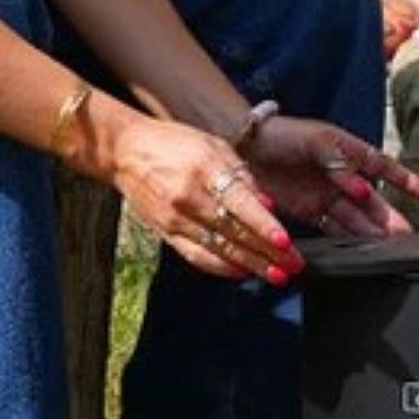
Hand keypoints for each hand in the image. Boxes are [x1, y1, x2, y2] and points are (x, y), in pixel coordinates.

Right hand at [108, 115, 307, 285]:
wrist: (125, 152)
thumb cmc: (174, 143)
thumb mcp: (213, 146)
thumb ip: (242, 175)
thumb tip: (268, 206)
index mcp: (204, 169)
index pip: (240, 204)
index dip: (264, 226)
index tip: (285, 242)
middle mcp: (189, 198)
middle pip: (234, 232)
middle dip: (268, 252)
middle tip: (293, 264)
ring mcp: (175, 219)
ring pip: (219, 249)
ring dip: (251, 265)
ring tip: (276, 275)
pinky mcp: (165, 234)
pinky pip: (197, 257)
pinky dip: (221, 267)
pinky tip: (242, 272)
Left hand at [247, 114, 418, 240]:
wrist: (245, 146)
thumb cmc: (283, 134)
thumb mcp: (316, 139)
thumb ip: (339, 162)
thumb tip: (363, 189)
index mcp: (346, 152)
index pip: (382, 166)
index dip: (404, 180)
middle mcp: (340, 177)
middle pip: (371, 201)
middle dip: (389, 219)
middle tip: (406, 237)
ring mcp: (325, 195)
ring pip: (356, 219)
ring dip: (372, 234)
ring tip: (389, 249)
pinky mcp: (308, 212)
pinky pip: (332, 229)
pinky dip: (345, 241)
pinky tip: (358, 253)